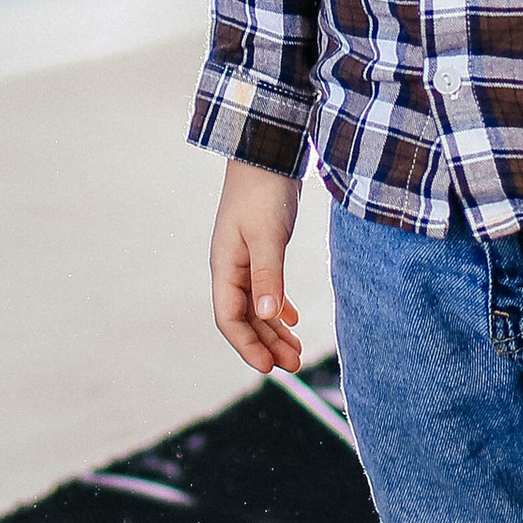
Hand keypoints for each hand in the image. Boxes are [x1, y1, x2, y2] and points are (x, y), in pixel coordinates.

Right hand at [209, 159, 305, 374]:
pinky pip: (266, 290)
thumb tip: (268, 317)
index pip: (229, 318)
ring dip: (275, 331)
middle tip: (294, 365)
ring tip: (298, 353)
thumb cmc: (264, 192)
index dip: (247, 346)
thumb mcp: (267, 235)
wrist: (267, 153)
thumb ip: (268, 276)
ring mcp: (245, 260)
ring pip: (257, 307)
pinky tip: (293, 319)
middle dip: (266, 345)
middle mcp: (231, 268)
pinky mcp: (261, 250)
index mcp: (225, 267)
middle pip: (244, 319)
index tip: (270, 368)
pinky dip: (279, 308)